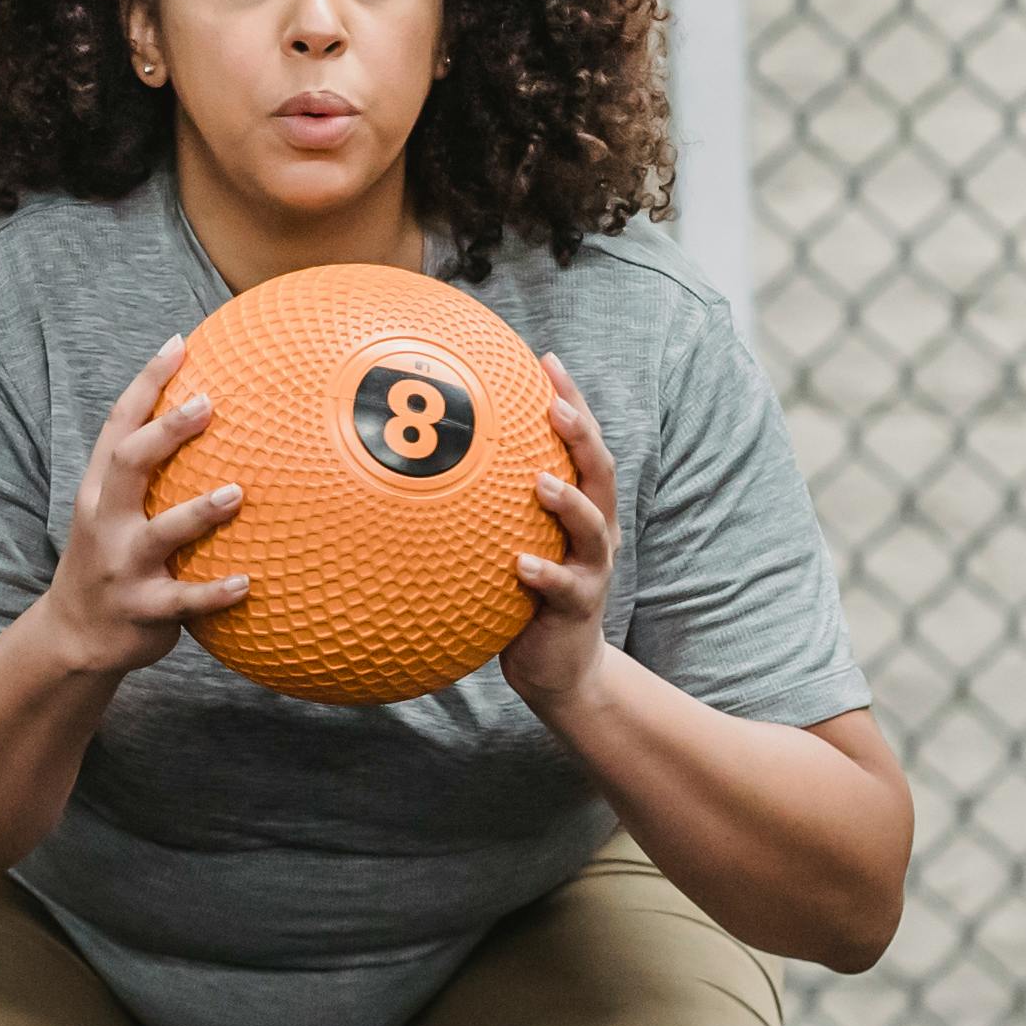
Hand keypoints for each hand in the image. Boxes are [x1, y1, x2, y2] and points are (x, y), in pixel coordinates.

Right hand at [17, 329, 252, 680]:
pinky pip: (183, 601)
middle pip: (128, 465)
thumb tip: (206, 416)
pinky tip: (247, 583)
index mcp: (99, 492)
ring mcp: (122, 567)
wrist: (74, 637)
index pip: (118, 426)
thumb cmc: (109, 560)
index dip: (146, 384)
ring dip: (198, 512)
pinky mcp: (142, 610)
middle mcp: (106, 522)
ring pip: (160, 534)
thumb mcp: (110, 513)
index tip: (179, 345)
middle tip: (207, 403)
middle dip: (165, 432)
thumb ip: (145, 474)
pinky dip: (214, 593)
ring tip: (236, 493)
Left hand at [500, 356, 624, 731]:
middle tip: (553, 406)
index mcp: (581, 504)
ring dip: (568, 501)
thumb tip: (426, 458)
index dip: (570, 399)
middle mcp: (594, 530)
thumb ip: (490, 502)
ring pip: (591, 526)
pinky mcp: (577, 608)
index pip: (581, 442)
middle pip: (599, 471)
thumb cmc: (526, 594)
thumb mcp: (512, 539)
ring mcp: (590, 568)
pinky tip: (518, 565)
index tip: (546, 359)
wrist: (560, 665)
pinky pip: (562, 588)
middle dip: (581, 434)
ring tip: (541, 482)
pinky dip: (543, 575)